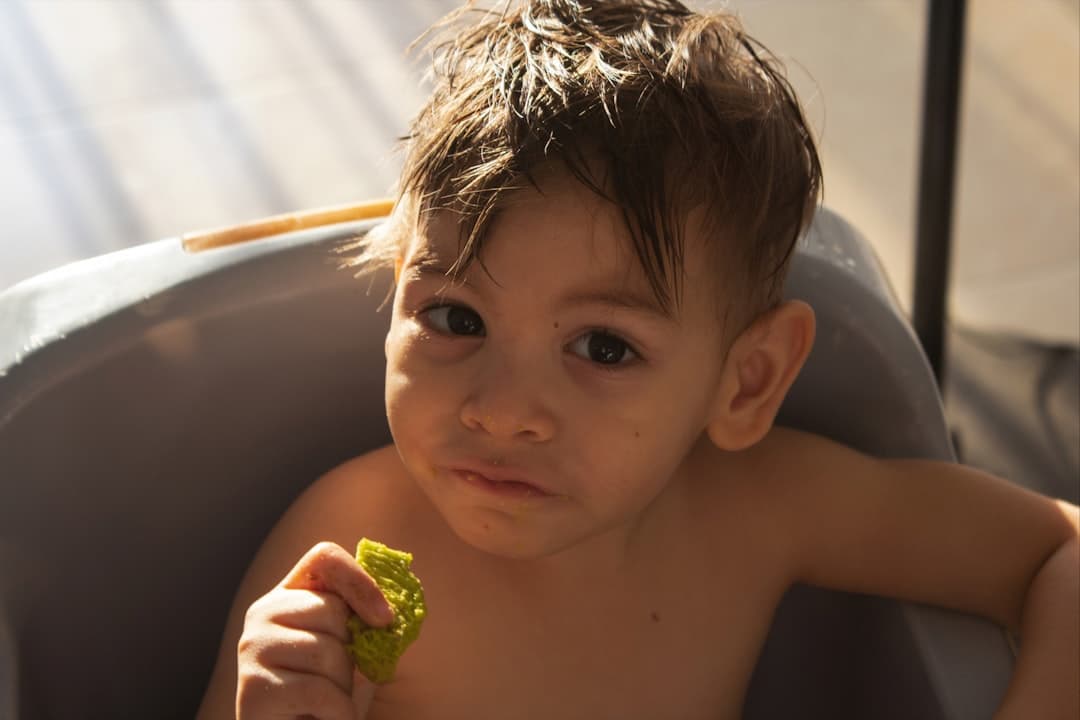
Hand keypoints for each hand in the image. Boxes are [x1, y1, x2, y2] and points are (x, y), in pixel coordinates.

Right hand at [236, 542, 394, 718]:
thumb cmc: (330, 693)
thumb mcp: (350, 646)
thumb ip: (362, 617)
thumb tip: (390, 607)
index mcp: (288, 595)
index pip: (324, 558)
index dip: (360, 581)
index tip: (384, 619)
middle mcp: (262, 613)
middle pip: (332, 610)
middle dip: (350, 652)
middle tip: (336, 678)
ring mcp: (253, 648)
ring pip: (327, 651)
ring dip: (342, 687)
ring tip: (325, 701)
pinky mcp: (253, 688)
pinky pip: (319, 691)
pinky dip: (337, 712)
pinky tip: (324, 718)